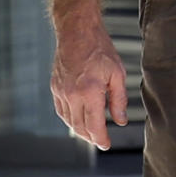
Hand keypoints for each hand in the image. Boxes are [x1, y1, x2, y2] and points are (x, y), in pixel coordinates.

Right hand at [48, 0, 127, 150]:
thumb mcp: (117, 73)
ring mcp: (61, 92)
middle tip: (101, 141)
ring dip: (80, 130)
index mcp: (90, 92)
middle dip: (91, 137)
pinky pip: (61, 110)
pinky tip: (78, 119)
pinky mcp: (55, 88)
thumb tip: (120, 121)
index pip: (94, 125)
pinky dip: (70, 119)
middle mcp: (72, 96)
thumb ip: (118, 99)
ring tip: (91, 133)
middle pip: (80, 127)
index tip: (107, 144)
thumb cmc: (101, 49)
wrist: (77, 32)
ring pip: (69, 121)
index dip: (101, 139)